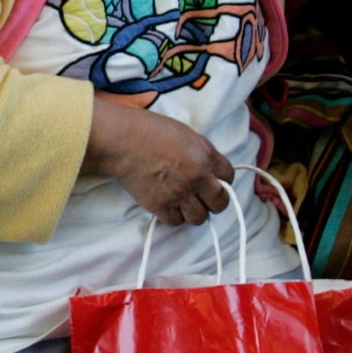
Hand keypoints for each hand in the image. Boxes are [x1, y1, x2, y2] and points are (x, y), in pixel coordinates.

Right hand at [84, 97, 231, 226]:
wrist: (122, 141)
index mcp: (205, 156)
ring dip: (195, 212)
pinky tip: (169, 205)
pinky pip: (176, 222)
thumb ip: (202, 153)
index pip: (229, 177)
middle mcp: (197, 178)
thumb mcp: (186, 134)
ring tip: (186, 204)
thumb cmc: (150, 131)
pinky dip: (174, 216)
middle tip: (205, 198)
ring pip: (199, 217)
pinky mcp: (160, 206)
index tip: (216, 182)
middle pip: (220, 203)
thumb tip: (210, 168)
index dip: (223, 181)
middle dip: (215, 201)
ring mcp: (179, 194)